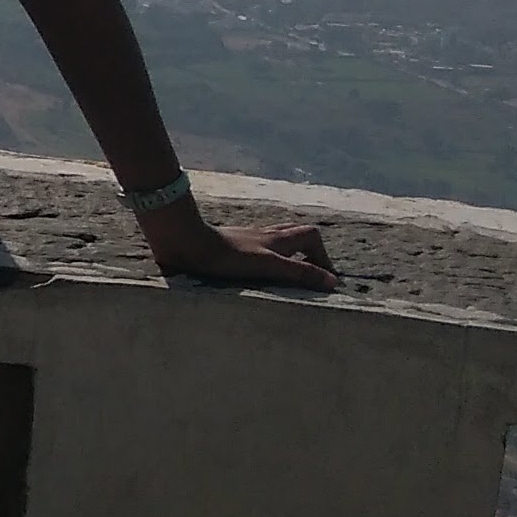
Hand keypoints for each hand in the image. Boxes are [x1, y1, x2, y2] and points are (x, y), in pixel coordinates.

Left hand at [140, 211, 335, 290]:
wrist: (185, 243)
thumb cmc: (227, 256)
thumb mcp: (269, 265)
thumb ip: (299, 273)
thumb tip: (332, 282)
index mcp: (276, 239)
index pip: (310, 236)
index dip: (323, 256)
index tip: (325, 281)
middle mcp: (263, 236)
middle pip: (294, 234)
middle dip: (307, 251)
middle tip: (310, 277)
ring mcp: (244, 240)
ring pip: (272, 241)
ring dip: (285, 255)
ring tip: (287, 278)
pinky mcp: (228, 248)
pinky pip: (253, 250)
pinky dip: (263, 259)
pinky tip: (256, 276)